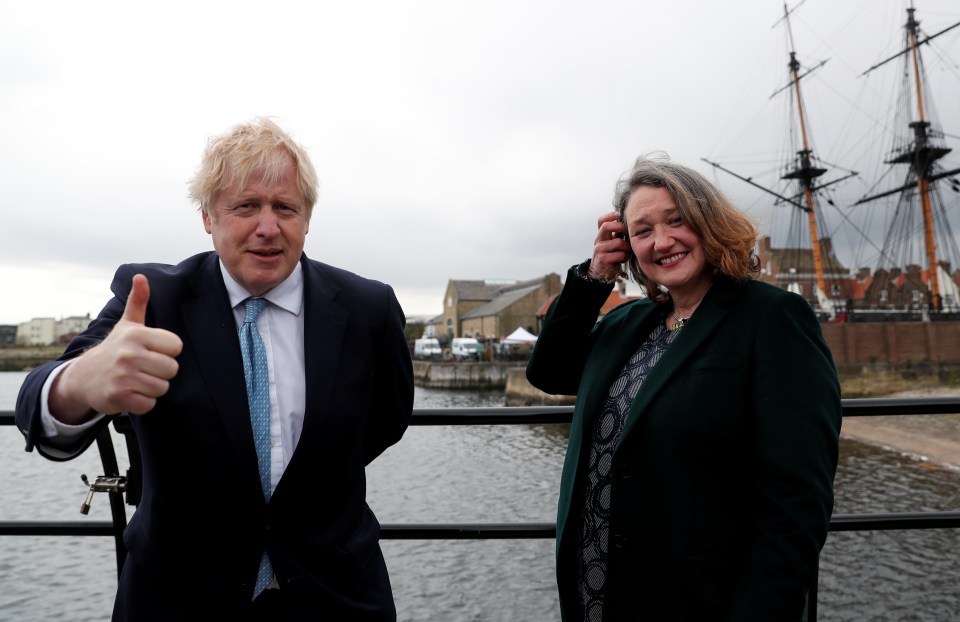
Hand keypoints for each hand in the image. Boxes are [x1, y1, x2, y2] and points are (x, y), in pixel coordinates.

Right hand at [50, 274, 183, 421]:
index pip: (176, 347)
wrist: (83, 377)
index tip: (152, 351)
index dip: (167, 352)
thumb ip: (138, 301)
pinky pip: (149, 404)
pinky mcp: (118, 396)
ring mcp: (123, 376)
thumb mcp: (127, 324)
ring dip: (152, 388)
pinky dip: (143, 402)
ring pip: (162, 388)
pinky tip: (131, 393)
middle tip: (145, 368)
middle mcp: (129, 354)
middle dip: (161, 372)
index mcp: (137, 335)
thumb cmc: (115, 349)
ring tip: (137, 380)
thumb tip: (141, 277)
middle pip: (172, 369)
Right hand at [590, 211, 629, 280]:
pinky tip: (623, 259)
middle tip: (627, 231)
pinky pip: (619, 254)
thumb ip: (618, 234)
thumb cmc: (611, 256)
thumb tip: (630, 222)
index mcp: (602, 235)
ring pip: (618, 242)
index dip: (610, 215)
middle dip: (619, 226)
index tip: (620, 214)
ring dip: (626, 247)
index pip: (601, 221)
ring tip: (627, 251)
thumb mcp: (613, 243)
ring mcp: (599, 249)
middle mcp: (598, 240)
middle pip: (606, 226)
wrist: (600, 273)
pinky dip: (624, 257)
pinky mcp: (602, 259)